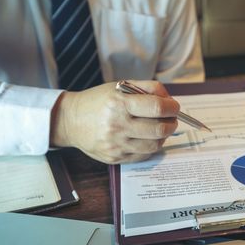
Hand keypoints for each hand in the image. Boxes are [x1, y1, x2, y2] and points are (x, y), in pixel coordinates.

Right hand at [50, 81, 179, 163]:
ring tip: (160, 128)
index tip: (174, 107)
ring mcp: (116, 144)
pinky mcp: (115, 158)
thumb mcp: (121, 87)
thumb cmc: (99, 101)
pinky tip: (147, 137)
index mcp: (119, 103)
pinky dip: (151, 146)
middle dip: (172, 123)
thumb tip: (171, 100)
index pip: (157, 108)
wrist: (71, 121)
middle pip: (160, 129)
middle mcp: (117, 125)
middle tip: (171, 119)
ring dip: (163, 136)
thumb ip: (148, 89)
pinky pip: (144, 155)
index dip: (172, 107)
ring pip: (155, 145)